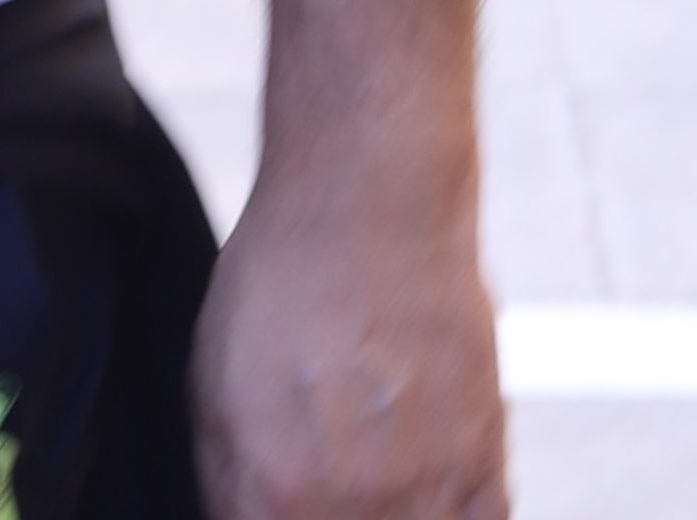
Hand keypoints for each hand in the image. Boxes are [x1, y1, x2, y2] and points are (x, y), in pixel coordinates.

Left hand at [196, 172, 507, 516]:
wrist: (368, 207)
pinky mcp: (484, 457)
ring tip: (374, 492)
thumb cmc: (283, 284)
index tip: (283, 503)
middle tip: (324, 487)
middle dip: (327, 517)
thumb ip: (229, 483)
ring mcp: (426, 487)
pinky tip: (430, 503)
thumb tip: (240, 519)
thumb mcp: (211, 388)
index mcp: (273, 494)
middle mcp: (353, 506)